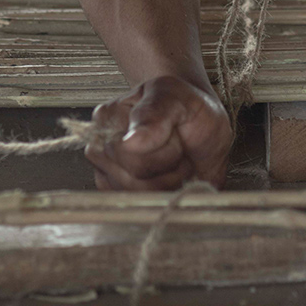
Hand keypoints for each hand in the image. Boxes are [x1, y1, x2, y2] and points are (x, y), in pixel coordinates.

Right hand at [86, 75, 231, 191]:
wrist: (204, 129)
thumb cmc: (186, 108)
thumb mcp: (177, 98)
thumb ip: (154, 113)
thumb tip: (129, 142)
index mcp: (107, 118)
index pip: (124, 150)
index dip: (161, 147)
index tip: (176, 131)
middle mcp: (101, 147)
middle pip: (133, 177)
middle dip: (168, 164)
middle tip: (179, 146)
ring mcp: (109, 174)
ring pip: (139, 195)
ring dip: (170, 181)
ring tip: (178, 160)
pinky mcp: (121, 195)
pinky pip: (141, 207)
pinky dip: (165, 195)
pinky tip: (172, 176)